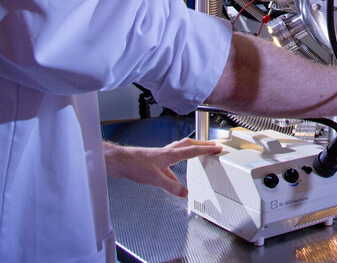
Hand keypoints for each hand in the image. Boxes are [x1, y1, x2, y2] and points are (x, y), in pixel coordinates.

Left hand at [102, 138, 221, 197]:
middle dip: (202, 145)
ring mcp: (160, 155)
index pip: (193, 150)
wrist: (119, 161)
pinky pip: (171, 157)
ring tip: (198, 152)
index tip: (217, 148)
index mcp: (170, 155)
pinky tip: (174, 174)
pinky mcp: (154, 159)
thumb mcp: (155, 179)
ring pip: (180, 149)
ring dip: (191, 149)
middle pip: (188, 145)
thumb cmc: (134, 166)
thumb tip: (183, 193)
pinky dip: (178, 161)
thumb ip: (171, 186)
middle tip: (212, 145)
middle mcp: (166, 152)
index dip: (206, 150)